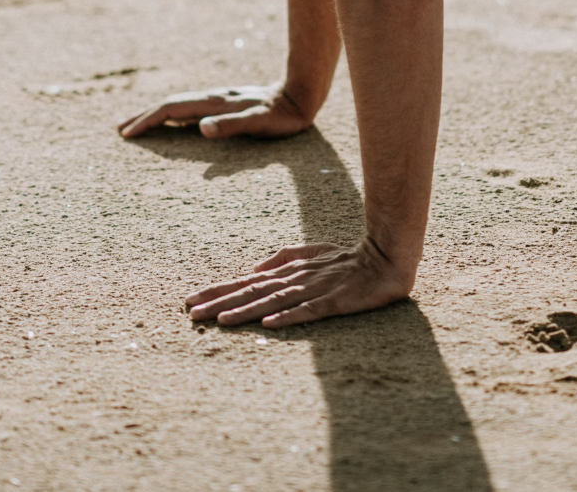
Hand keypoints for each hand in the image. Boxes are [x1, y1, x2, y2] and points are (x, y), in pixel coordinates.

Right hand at [116, 84, 313, 139]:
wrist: (300, 95)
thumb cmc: (281, 116)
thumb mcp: (259, 123)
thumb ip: (231, 125)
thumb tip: (201, 128)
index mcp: (213, 103)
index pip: (171, 109)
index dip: (148, 120)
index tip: (128, 134)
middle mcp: (211, 99)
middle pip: (169, 104)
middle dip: (144, 117)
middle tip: (120, 130)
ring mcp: (217, 100)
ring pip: (179, 105)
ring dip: (156, 115)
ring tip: (138, 126)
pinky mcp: (225, 105)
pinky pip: (190, 109)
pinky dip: (173, 116)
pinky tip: (173, 123)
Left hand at [185, 238, 413, 327]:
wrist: (386, 257)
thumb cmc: (348, 258)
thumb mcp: (313, 252)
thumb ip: (284, 257)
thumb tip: (253, 269)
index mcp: (289, 271)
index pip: (246, 282)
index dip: (218, 291)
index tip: (191, 300)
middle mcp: (296, 279)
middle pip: (252, 291)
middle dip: (220, 302)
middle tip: (190, 313)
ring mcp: (315, 290)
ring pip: (273, 301)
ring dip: (245, 311)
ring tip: (219, 320)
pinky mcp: (334, 301)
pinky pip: (308, 310)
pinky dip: (288, 316)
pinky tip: (268, 324)